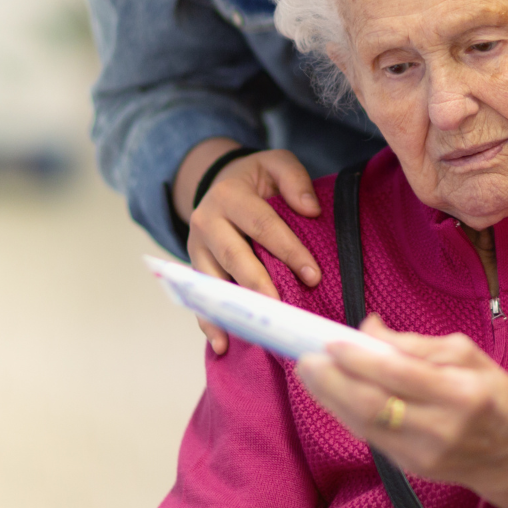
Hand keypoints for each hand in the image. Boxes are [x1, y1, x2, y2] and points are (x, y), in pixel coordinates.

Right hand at [179, 141, 322, 353]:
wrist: (219, 182)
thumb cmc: (255, 179)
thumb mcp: (275, 163)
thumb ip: (294, 180)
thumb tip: (311, 209)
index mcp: (228, 195)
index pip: (263, 225)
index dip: (288, 250)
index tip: (313, 275)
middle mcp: (206, 221)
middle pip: (235, 256)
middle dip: (260, 283)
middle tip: (283, 307)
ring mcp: (196, 247)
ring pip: (215, 280)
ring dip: (235, 307)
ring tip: (255, 329)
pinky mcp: (194, 267)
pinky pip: (200, 298)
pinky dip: (209, 322)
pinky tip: (222, 344)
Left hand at [297, 317, 507, 507]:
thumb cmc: (496, 397)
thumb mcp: (469, 356)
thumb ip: (416, 343)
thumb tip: (369, 328)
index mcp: (460, 392)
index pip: (398, 373)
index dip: (359, 358)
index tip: (331, 340)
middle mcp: (439, 427)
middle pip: (371, 404)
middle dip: (331, 380)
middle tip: (306, 357)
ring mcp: (422, 452)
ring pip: (362, 424)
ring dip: (330, 397)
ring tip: (311, 373)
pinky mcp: (410, 467)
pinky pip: (369, 436)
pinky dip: (345, 413)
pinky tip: (333, 394)